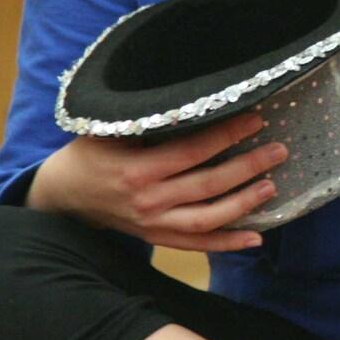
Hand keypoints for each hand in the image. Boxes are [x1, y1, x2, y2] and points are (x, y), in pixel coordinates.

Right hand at [27, 111, 287, 251]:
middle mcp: (148, 200)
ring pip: (207, 219)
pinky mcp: (156, 237)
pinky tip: (256, 238)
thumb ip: (148, 119)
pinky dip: (227, 243)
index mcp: (136, 170)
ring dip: (243, 204)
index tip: (256, 119)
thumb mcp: (108, 129)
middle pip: (207, 185)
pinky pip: (196, 244)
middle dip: (247, 167)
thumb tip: (190, 96)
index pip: (192, 152)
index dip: (226, 136)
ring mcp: (153, 223)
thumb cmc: (89, 153)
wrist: (61, 195)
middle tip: (278, 150)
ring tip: (272, 186)